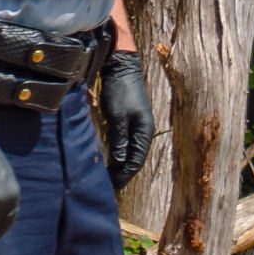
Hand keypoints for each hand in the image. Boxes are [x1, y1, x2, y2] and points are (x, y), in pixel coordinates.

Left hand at [99, 51, 152, 189]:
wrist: (121, 68)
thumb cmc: (119, 90)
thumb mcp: (117, 115)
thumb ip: (120, 138)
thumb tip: (121, 162)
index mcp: (145, 131)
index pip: (136, 161)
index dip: (125, 175)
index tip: (113, 187)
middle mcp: (144, 131)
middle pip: (135, 159)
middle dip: (123, 173)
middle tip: (109, 187)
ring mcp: (137, 126)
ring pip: (130, 152)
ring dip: (121, 165)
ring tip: (108, 177)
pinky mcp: (129, 121)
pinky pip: (126, 143)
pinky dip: (119, 154)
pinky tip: (110, 160)